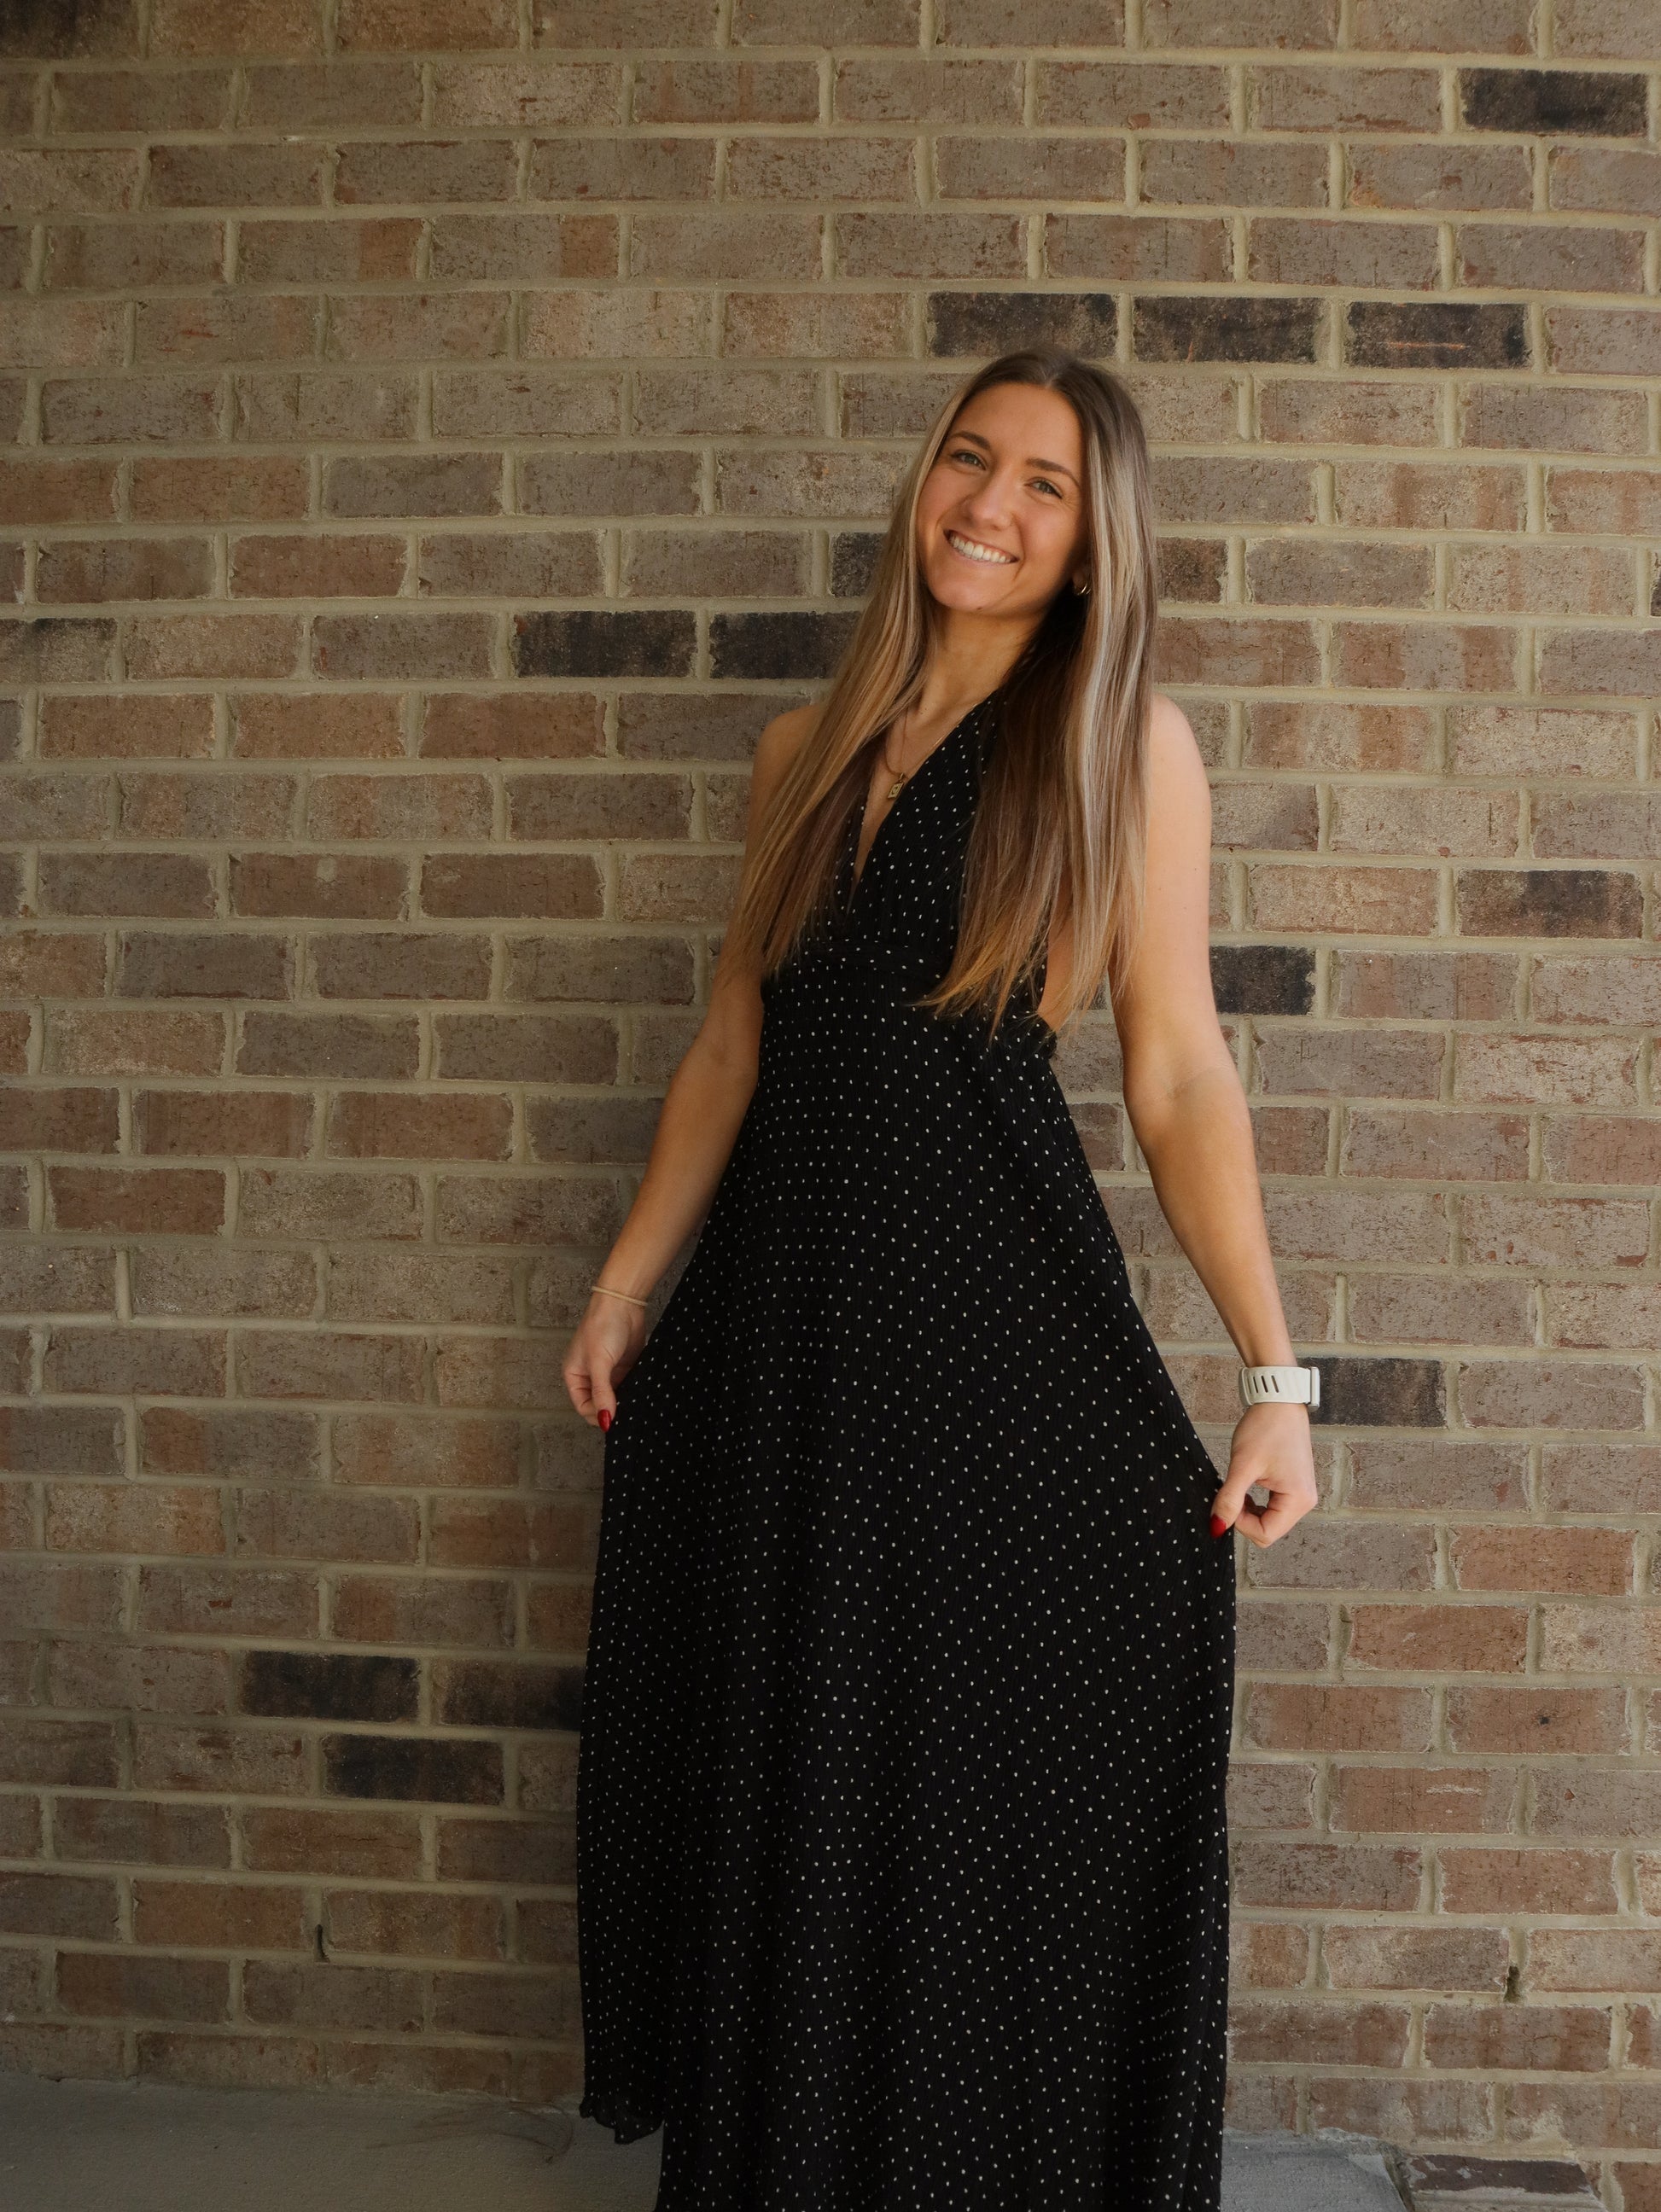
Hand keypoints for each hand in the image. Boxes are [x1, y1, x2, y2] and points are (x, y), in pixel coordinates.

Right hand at [562, 1292, 648, 1430]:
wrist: (623, 1304)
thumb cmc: (602, 1327)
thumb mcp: (599, 1362)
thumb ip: (602, 1392)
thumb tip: (605, 1420)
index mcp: (574, 1375)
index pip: (583, 1406)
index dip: (597, 1414)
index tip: (613, 1419)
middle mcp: (589, 1376)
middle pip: (598, 1404)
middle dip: (610, 1410)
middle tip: (626, 1416)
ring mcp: (608, 1372)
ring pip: (615, 1397)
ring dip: (623, 1403)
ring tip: (634, 1407)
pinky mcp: (624, 1367)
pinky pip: (627, 1387)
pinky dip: (632, 1393)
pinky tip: (640, 1396)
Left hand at [1209, 1401, 1317, 1547]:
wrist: (1279, 1401)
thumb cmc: (1265, 1428)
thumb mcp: (1242, 1465)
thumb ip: (1229, 1499)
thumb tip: (1217, 1528)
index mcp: (1298, 1500)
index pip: (1265, 1534)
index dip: (1240, 1524)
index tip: (1227, 1501)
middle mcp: (1305, 1501)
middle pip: (1269, 1530)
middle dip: (1245, 1518)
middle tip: (1232, 1492)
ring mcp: (1302, 1494)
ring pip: (1269, 1520)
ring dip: (1249, 1510)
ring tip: (1240, 1485)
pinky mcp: (1295, 1487)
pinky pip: (1273, 1508)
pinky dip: (1256, 1503)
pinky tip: (1248, 1485)